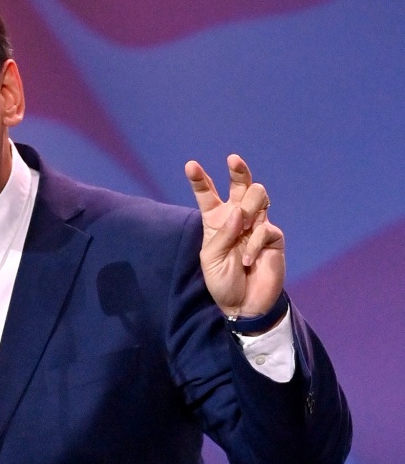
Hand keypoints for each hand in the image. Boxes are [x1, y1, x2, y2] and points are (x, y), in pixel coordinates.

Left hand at [185, 155, 284, 319]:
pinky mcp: (273, 237)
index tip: (190, 165)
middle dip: (238, 170)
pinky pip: (265, 229)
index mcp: (216, 220)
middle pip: (241, 185)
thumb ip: (222, 234)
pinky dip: (254, 245)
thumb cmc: (222, 281)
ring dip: (249, 208)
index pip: (207, 195)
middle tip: (233, 159)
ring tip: (244, 227)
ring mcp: (257, 225)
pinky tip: (248, 260)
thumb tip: (239, 212)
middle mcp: (237, 218)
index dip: (200, 179)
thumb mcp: (210, 258)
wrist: (243, 304)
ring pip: (259, 196)